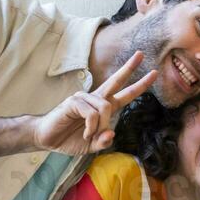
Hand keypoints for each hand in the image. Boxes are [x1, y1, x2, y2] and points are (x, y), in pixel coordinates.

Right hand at [32, 51, 156, 154]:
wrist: (46, 138)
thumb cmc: (68, 139)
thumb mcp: (91, 145)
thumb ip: (103, 142)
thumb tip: (111, 134)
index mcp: (102, 107)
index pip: (124, 93)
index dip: (139, 85)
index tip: (153, 74)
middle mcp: (95, 99)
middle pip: (116, 81)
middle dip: (129, 68)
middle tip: (141, 54)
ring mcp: (84, 98)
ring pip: (105, 107)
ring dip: (101, 126)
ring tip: (89, 135)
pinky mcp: (74, 102)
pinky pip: (92, 114)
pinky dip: (90, 127)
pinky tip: (84, 133)